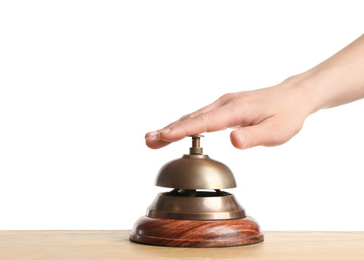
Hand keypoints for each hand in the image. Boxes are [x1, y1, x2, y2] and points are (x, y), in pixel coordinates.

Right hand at [145, 79, 317, 148]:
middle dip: (168, 130)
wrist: (293, 96)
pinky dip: (183, 125)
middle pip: (191, 118)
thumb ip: (253, 137)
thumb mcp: (276, 131)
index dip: (182, 130)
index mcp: (235, 110)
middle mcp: (224, 104)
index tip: (164, 136)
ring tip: (152, 139)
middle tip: (148, 140)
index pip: (203, 122)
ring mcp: (222, 104)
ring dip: (172, 127)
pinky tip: (173, 132)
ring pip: (192, 117)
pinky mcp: (223, 108)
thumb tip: (232, 141)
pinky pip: (199, 117)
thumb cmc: (286, 115)